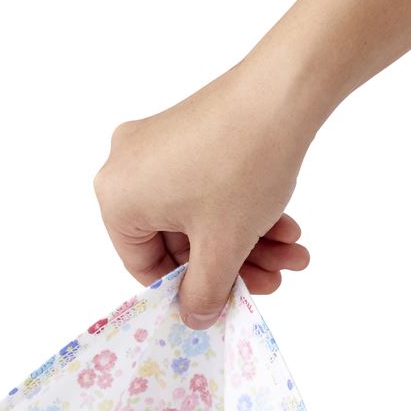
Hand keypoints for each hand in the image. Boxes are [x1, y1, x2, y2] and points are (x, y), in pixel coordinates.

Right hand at [93, 62, 312, 328]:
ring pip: (201, 215)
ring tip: (292, 255)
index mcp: (117, 198)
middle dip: (232, 264)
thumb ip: (204, 294)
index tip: (223, 302)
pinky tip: (287, 225)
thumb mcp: (222, 248)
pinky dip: (244, 210)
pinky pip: (209, 187)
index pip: (145, 266)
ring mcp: (158, 145)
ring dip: (248, 241)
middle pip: (179, 241)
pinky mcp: (190, 131)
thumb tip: (194, 318)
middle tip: (272, 280)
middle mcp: (127, 167)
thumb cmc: (242, 168)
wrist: (284, 91)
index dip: (188, 291)